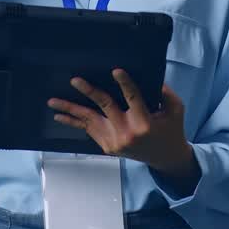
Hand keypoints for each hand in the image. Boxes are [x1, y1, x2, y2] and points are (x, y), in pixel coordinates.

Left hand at [48, 69, 194, 175]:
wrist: (165, 158)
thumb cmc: (172, 129)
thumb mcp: (175, 109)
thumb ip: (164, 93)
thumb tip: (149, 77)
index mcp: (145, 123)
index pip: (133, 98)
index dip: (124, 83)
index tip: (115, 71)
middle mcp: (127, 133)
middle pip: (105, 107)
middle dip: (89, 92)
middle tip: (75, 80)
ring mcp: (114, 141)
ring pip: (89, 121)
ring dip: (69, 110)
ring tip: (53, 102)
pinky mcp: (107, 147)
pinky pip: (89, 130)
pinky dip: (74, 122)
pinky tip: (60, 115)